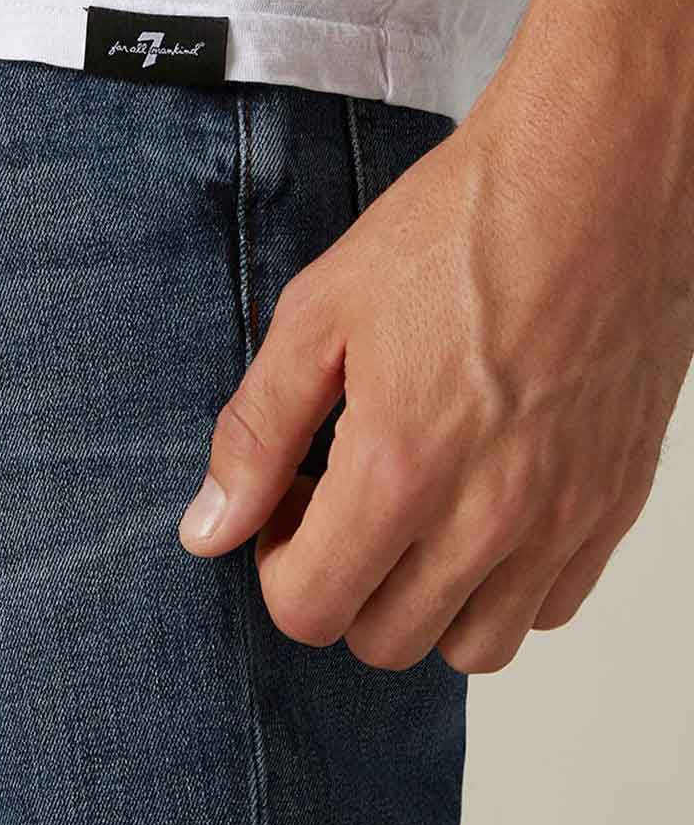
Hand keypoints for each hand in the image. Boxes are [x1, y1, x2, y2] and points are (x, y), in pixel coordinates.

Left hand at [177, 78, 693, 673]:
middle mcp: (489, 517)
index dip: (277, 564)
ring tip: (413, 508)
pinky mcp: (615, 505)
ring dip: (425, 598)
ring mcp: (562, 519)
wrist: (594, 179)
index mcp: (401, 470)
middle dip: (343, 582)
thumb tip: (209, 526)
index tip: (287, 503)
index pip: (309, 609)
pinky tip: (481, 499)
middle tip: (342, 498)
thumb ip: (258, 430)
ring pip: (475, 645)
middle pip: (385, 641)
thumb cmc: (462, 226)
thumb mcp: (321, 311)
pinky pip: (552, 606)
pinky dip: (508, 581)